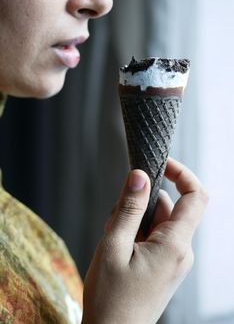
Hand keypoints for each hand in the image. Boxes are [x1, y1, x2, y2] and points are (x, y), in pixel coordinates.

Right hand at [81, 157, 207, 323]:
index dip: (181, 173)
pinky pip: (156, 235)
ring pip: (159, 220)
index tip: (160, 162)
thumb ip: (128, 208)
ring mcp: (174, 258)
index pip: (194, 196)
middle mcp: (180, 250)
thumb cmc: (110, 297)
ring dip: (136, 218)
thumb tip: (139, 175)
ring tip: (113, 236)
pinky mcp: (165, 264)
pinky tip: (119, 245)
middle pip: (169, 207)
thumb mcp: (113, 246)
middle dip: (142, 202)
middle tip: (115, 215)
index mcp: (174, 244)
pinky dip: (138, 232)